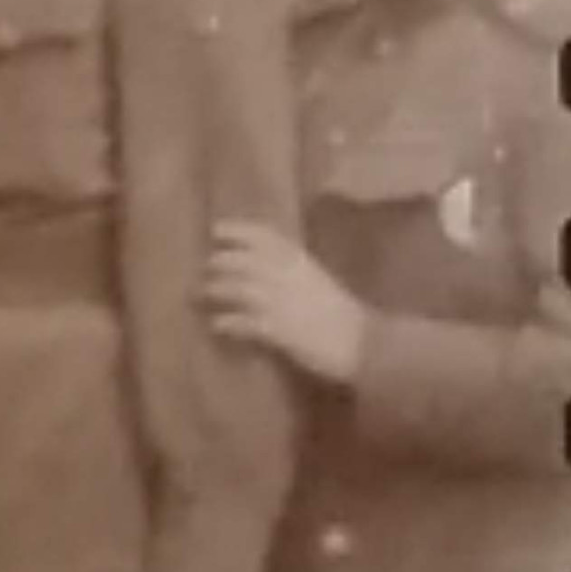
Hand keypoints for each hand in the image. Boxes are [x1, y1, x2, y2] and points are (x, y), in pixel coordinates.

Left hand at [203, 220, 366, 382]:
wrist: (366, 342)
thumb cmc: (341, 313)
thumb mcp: (316, 282)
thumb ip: (292, 272)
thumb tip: (263, 269)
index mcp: (301, 261)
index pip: (265, 237)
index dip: (238, 231)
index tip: (217, 229)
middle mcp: (288, 276)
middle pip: (245, 261)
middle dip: (222, 262)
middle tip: (206, 267)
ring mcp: (282, 302)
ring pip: (240, 289)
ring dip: (218, 289)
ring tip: (203, 294)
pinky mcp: (278, 330)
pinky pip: (245, 323)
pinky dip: (228, 323)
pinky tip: (217, 325)